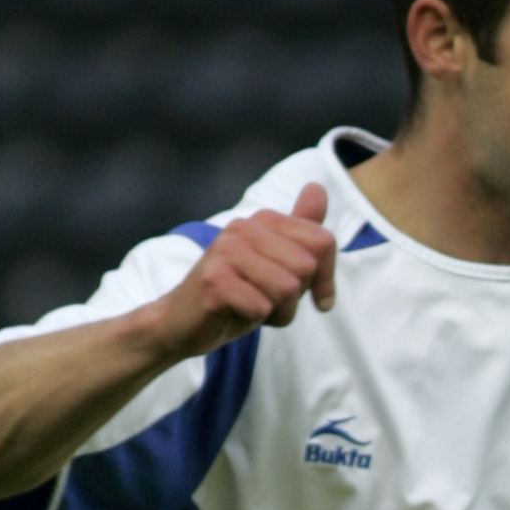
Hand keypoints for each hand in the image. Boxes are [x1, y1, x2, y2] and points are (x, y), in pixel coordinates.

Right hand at [153, 183, 336, 356]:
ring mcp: (226, 250)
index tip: (315, 296)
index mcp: (263, 220)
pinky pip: (262, 307)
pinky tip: (235, 312)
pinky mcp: (214, 279)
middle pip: (306, 267)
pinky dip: (255, 319)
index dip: (326, 278)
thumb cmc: (237, 296)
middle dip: (295, 298)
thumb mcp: (278, 265)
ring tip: (251, 306)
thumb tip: (318, 188)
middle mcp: (243, 227)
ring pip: (287, 288)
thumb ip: (302, 231)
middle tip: (266, 300)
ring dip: (277, 311)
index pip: (323, 241)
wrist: (183, 321)